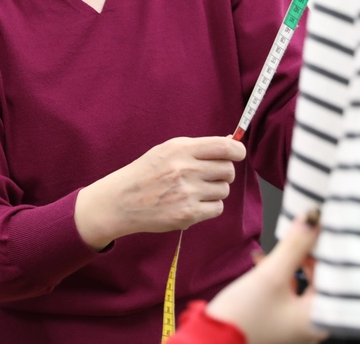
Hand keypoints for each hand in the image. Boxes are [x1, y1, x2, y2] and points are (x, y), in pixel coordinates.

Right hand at [74, 136, 245, 249]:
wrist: (121, 200)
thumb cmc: (147, 172)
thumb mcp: (168, 150)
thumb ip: (199, 147)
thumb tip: (233, 144)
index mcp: (181, 149)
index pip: (225, 148)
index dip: (238, 151)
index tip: (237, 155)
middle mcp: (185, 170)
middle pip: (228, 170)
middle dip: (223, 173)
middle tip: (208, 175)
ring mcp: (187, 193)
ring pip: (224, 190)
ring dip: (214, 191)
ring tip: (194, 190)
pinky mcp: (187, 214)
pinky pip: (217, 208)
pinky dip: (209, 206)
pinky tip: (192, 203)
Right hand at [205, 215, 325, 343]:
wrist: (210, 339)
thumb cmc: (242, 319)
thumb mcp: (271, 275)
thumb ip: (294, 245)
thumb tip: (312, 219)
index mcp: (320, 317)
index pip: (337, 274)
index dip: (330, 248)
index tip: (323, 227)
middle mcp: (314, 322)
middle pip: (322, 278)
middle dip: (310, 254)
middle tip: (302, 232)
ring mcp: (297, 322)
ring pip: (306, 283)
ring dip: (294, 263)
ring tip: (280, 248)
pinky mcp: (282, 320)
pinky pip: (291, 291)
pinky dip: (283, 275)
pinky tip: (265, 263)